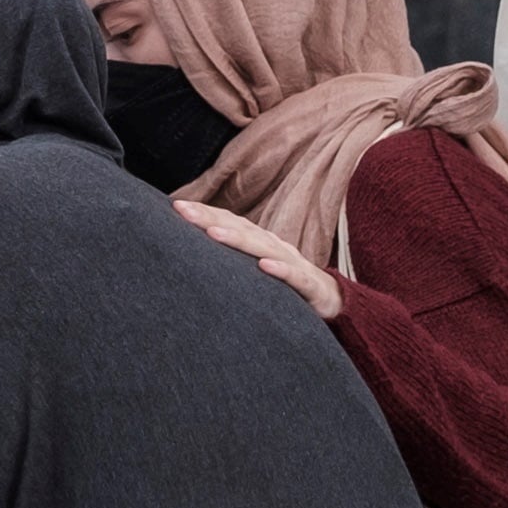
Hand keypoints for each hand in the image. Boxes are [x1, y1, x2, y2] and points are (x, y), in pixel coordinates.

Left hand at [174, 199, 342, 319]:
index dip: (206, 213)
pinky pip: (295, 277)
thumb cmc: (285, 284)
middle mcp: (275, 248)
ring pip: (265, 249)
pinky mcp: (310, 287)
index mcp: (261, 243)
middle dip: (212, 219)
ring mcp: (294, 265)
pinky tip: (264, 266)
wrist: (331, 301)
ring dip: (239, 240)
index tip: (176, 206)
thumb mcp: (253, 271)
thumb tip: (190, 257)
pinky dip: (280, 270)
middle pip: (242, 230)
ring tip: (213, 233)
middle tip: (184, 211)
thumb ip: (229, 261)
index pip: (231, 223)